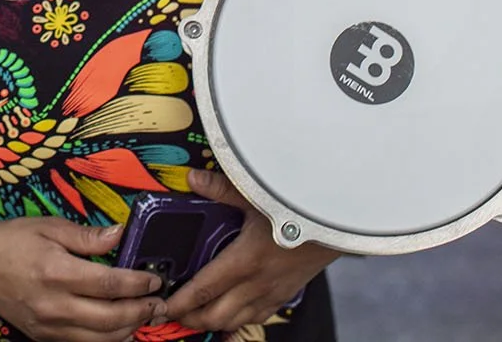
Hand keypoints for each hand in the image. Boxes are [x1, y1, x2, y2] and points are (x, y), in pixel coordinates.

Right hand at [0, 215, 167, 341]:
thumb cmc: (11, 240)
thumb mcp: (49, 227)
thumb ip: (87, 236)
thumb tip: (120, 235)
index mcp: (56, 272)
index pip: (109, 284)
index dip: (138, 284)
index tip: (154, 279)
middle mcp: (53, 305)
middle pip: (110, 319)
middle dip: (140, 312)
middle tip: (158, 302)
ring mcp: (47, 326)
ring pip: (100, 339)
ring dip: (128, 329)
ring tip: (144, 315)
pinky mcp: (42, 336)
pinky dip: (106, 338)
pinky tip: (119, 327)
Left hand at [162, 170, 341, 332]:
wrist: (337, 224)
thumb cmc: (300, 209)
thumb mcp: (257, 195)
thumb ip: (221, 188)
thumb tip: (194, 179)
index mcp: (245, 260)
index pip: (204, 289)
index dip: (180, 302)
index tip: (163, 306)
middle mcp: (257, 283)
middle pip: (215, 315)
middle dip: (190, 319)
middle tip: (171, 314)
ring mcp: (272, 292)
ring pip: (235, 321)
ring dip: (212, 323)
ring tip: (193, 318)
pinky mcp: (284, 294)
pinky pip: (257, 317)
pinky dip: (238, 322)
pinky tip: (229, 319)